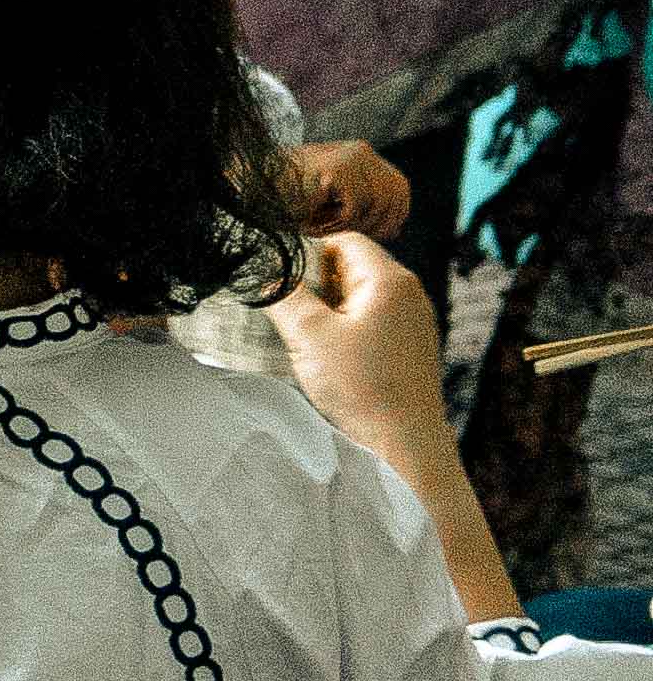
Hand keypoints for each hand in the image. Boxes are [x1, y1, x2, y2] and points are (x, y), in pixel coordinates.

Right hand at [272, 230, 450, 462]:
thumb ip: (285, 297)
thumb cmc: (361, 386)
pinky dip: (345, 329)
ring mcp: (412, 319)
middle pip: (352, 267)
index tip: (280, 278)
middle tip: (288, 311)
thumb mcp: (309, 336)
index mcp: (389, 280)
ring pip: (360, 296)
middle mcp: (408, 292)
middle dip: (315, 284)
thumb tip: (268, 276)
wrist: (403, 439)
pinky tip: (329, 356)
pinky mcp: (409, 344)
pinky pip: (371, 321)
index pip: (344, 241)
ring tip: (305, 337)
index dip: (308, 253)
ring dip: (328, 310)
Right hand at [286, 141, 414, 243]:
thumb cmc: (280, 200)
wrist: (246, 187)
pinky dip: (333, 223)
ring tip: (319, 226)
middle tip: (349, 237)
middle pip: (392, 196)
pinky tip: (310, 221)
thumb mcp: (327, 202)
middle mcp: (361, 151)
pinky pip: (354, 210)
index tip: (385, 234)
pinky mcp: (339, 170)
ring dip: (348, 225)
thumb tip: (394, 229)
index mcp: (360, 155)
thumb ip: (359, 206)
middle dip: (377, 223)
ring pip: (375, 205)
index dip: (396, 213)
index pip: (397, 185)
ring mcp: (352, 158)